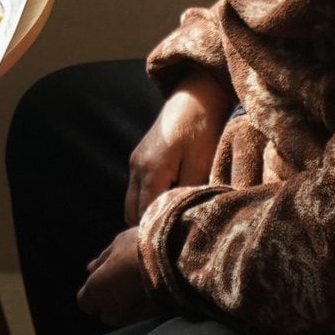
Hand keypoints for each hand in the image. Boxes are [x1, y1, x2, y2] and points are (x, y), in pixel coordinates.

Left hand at [75, 226, 158, 327]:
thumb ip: (101, 260)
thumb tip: (90, 269)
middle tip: (122, 281)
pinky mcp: (150, 319)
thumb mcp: (117, 245)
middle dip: (110, 301)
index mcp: (96, 290)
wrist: (176, 260)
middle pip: (105, 312)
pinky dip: (142, 306)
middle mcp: (111, 309)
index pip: (84, 302)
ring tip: (138, 285)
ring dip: (126, 304)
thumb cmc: (140, 247)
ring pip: (123, 315)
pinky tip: (150, 290)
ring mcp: (131, 317)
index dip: (92, 292)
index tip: (103, 278)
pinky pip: (140, 315)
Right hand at [125, 75, 232, 224]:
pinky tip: (172, 198)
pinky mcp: (140, 156)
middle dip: (148, 225)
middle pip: (132, 212)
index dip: (156, 231)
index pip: (144, 216)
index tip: (172, 241)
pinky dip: (149, 198)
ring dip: (148, 211)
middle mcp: (136, 168)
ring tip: (173, 216)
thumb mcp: (201, 162)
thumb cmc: (202, 127)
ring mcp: (135, 161)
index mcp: (150, 171)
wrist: (196, 94)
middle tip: (172, 233)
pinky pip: (138, 188)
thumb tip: (186, 218)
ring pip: (133, 201)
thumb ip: (190, 193)